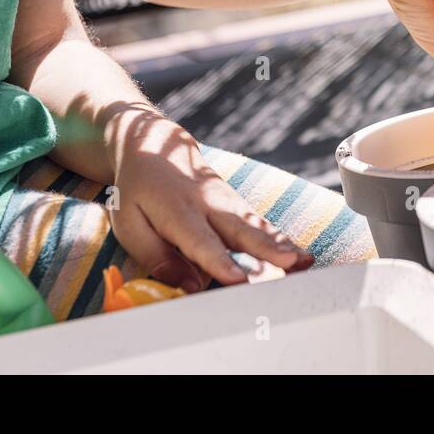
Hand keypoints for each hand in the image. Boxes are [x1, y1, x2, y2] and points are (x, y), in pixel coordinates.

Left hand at [107, 109, 311, 289]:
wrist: (156, 146)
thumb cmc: (139, 192)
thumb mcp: (130, 224)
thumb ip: (156, 256)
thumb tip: (190, 286)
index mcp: (176, 212)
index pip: (200, 240)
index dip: (219, 261)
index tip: (238, 278)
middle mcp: (208, 204)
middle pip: (239, 230)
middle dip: (265, 249)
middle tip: (288, 264)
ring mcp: (227, 201)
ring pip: (256, 226)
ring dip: (281, 244)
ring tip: (303, 261)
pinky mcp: (238, 203)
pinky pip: (260, 223)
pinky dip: (281, 238)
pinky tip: (301, 254)